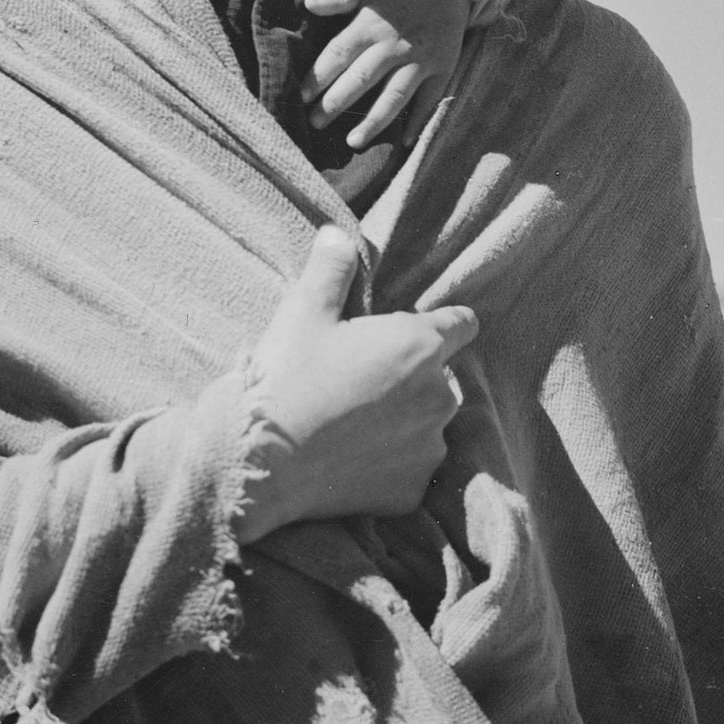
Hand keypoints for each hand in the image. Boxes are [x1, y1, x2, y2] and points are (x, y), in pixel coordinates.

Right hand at [237, 228, 477, 542]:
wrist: (261, 463)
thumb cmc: (285, 380)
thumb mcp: (302, 312)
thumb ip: (330, 269)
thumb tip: (337, 234)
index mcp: (419, 345)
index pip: (462, 324)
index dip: (444, 326)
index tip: (420, 333)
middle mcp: (439, 396)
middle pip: (442, 377)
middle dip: (413, 377)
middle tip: (362, 382)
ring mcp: (429, 446)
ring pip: (428, 425)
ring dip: (405, 422)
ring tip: (354, 425)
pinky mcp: (413, 490)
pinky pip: (411, 469)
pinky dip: (390, 465)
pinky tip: (351, 460)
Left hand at [300, 0, 484, 147]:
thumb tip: (308, 4)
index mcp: (370, 25)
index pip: (338, 55)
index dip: (317, 77)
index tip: (301, 97)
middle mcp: (393, 45)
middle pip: (361, 79)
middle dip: (335, 103)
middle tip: (315, 124)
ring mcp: (419, 59)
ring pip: (394, 96)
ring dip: (374, 121)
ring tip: (353, 142)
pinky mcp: (442, 68)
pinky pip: (430, 99)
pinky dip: (419, 121)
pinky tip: (405, 143)